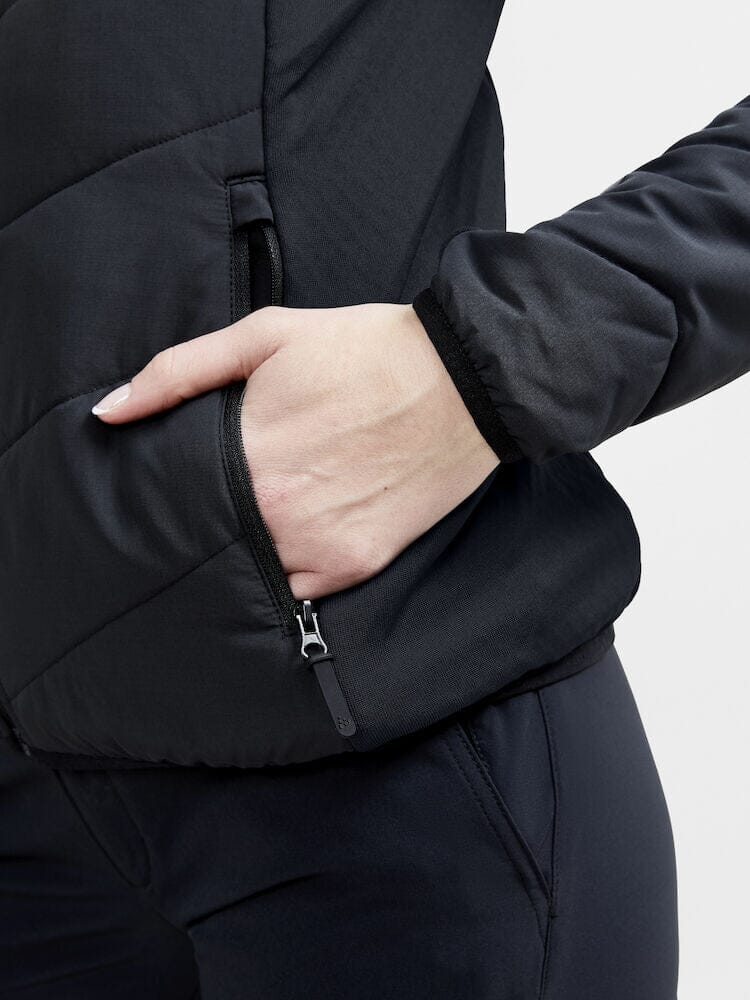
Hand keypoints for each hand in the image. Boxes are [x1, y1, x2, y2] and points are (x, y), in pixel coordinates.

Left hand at [92, 304, 498, 598]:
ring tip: (256, 515)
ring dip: (242, 551)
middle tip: (207, 504)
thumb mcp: (265, 337)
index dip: (164, 496)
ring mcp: (320, 547)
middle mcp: (277, 514)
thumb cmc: (365, 350)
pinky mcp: (356, 565)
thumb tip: (108, 413)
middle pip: (208, 539)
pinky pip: (299, 590)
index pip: (173, 499)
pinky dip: (287, 571)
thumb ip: (179, 373)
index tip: (162, 491)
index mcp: (246, 456)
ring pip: (250, 570)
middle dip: (199, 525)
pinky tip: (293, 535)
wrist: (465, 379)